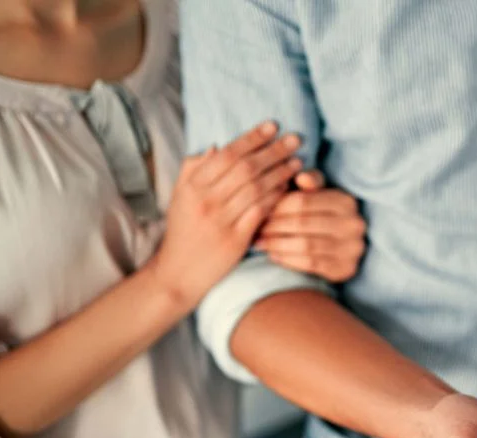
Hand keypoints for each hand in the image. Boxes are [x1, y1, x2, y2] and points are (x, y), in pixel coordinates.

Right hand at [150, 121, 301, 305]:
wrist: (179, 272)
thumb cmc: (183, 230)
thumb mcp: (179, 197)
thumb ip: (194, 169)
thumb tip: (217, 146)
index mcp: (193, 186)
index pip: (228, 154)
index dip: (252, 138)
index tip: (272, 127)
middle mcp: (206, 200)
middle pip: (246, 168)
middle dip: (273, 151)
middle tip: (294, 139)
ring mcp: (221, 220)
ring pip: (256, 188)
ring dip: (280, 172)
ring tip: (297, 161)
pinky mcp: (235, 239)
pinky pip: (260, 212)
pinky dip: (276, 197)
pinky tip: (290, 187)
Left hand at [254, 171, 366, 281]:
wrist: (342, 247)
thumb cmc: (321, 215)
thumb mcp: (318, 194)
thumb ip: (310, 182)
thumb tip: (301, 177)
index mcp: (346, 201)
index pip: (302, 201)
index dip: (277, 206)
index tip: (260, 210)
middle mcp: (354, 224)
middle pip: (302, 223)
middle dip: (274, 227)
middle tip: (256, 229)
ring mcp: (352, 248)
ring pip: (305, 245)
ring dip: (277, 244)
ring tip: (260, 243)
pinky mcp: (345, 269)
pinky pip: (310, 264)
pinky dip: (288, 260)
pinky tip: (274, 255)